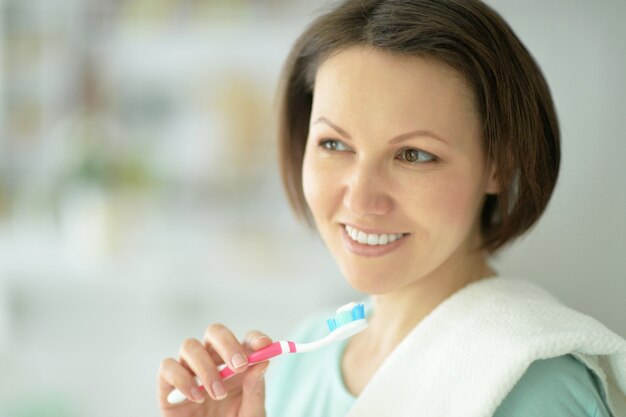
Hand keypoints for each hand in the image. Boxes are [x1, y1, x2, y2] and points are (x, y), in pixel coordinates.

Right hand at [157, 325, 272, 416]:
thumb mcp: (251, 412)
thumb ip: (255, 389)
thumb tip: (262, 362)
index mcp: (238, 365)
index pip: (247, 340)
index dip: (255, 338)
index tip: (264, 345)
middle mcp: (214, 362)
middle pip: (215, 332)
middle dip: (227, 344)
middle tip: (239, 365)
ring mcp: (190, 371)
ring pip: (190, 346)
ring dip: (205, 367)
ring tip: (217, 394)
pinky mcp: (168, 386)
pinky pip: (168, 367)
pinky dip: (182, 379)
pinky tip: (197, 398)